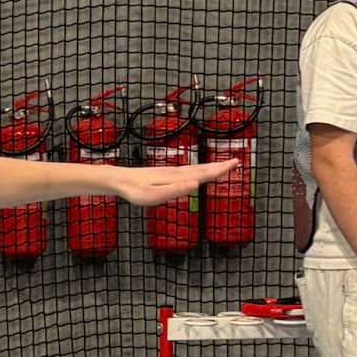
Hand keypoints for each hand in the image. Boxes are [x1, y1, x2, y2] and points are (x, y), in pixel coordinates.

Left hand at [116, 158, 237, 206]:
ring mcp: (171, 173)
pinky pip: (187, 171)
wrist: (120, 180)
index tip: (235, 163)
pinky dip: (198, 170)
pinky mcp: (165, 174)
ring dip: (210, 167)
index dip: (219, 170)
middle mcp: (176, 173)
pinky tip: (197, 173)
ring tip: (222, 166)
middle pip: (202, 169)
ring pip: (195, 169)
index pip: (203, 174)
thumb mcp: (155, 195)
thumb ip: (175, 190)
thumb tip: (195, 184)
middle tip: (236, 161)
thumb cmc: (135, 191)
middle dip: (219, 166)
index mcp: (177, 178)